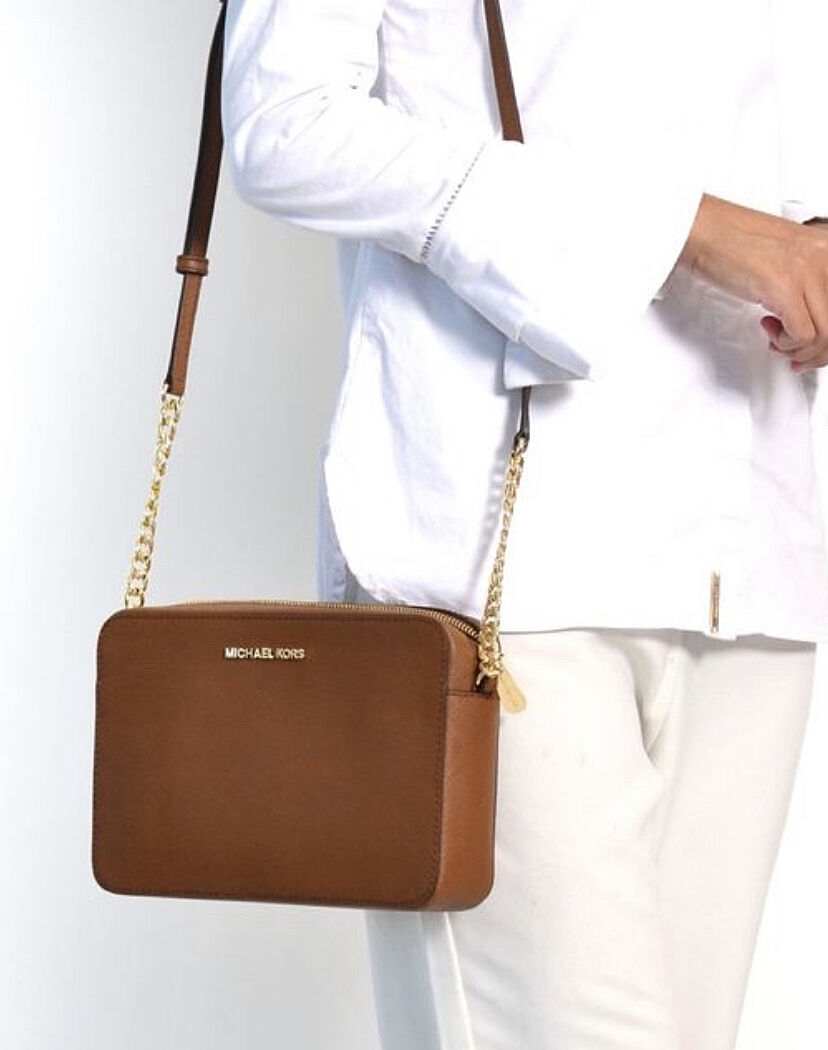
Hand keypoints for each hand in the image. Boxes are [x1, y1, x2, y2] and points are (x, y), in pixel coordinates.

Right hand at [677, 195, 827, 371]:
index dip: (826, 335)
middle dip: (816, 349)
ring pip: (825, 335)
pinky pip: (802, 336)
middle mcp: (824, 256)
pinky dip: (785, 344)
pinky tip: (770, 329)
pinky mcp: (785, 287)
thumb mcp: (782, 256)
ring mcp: (807, 270)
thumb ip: (803, 280)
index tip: (811, 343)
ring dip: (798, 349)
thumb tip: (810, 313)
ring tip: (778, 339)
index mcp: (826, 248)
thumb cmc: (730, 242)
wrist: (702, 229)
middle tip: (795, 351)